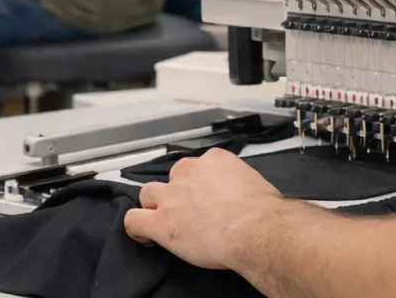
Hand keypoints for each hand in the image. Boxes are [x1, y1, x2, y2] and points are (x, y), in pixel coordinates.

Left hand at [123, 148, 284, 270]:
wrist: (253, 229)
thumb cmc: (262, 210)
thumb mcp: (253, 183)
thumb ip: (238, 183)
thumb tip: (241, 195)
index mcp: (214, 160)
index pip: (198, 166)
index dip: (199, 183)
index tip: (206, 196)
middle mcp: (189, 172)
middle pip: (172, 177)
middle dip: (176, 191)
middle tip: (188, 209)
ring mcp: (171, 196)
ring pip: (148, 193)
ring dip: (154, 205)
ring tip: (163, 220)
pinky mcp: (160, 223)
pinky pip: (133, 220)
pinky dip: (136, 227)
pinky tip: (144, 236)